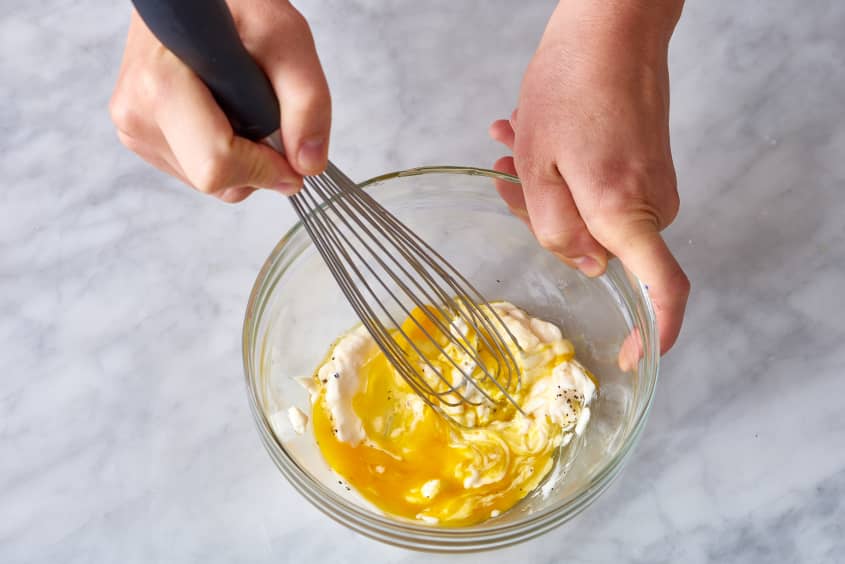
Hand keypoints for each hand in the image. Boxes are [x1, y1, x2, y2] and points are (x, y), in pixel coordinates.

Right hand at [109, 1, 329, 201]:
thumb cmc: (235, 3)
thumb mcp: (286, 37)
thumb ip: (307, 103)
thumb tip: (308, 165)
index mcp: (160, 87)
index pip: (216, 168)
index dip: (265, 169)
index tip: (291, 153)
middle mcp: (136, 114)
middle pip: (216, 183)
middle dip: (256, 162)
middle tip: (262, 111)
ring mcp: (133, 129)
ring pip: (210, 183)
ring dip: (242, 156)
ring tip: (238, 101)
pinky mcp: (139, 136)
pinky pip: (197, 171)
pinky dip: (224, 152)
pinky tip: (222, 111)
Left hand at [490, 0, 688, 364]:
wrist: (614, 25)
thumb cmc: (571, 86)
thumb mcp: (537, 165)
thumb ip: (554, 230)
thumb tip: (584, 266)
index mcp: (623, 211)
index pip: (662, 288)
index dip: (654, 330)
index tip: (637, 355)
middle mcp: (650, 204)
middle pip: (601, 248)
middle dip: (549, 224)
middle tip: (507, 178)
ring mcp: (653, 182)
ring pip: (594, 215)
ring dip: (548, 189)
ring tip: (515, 143)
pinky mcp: (648, 164)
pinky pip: (603, 188)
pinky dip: (566, 174)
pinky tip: (532, 137)